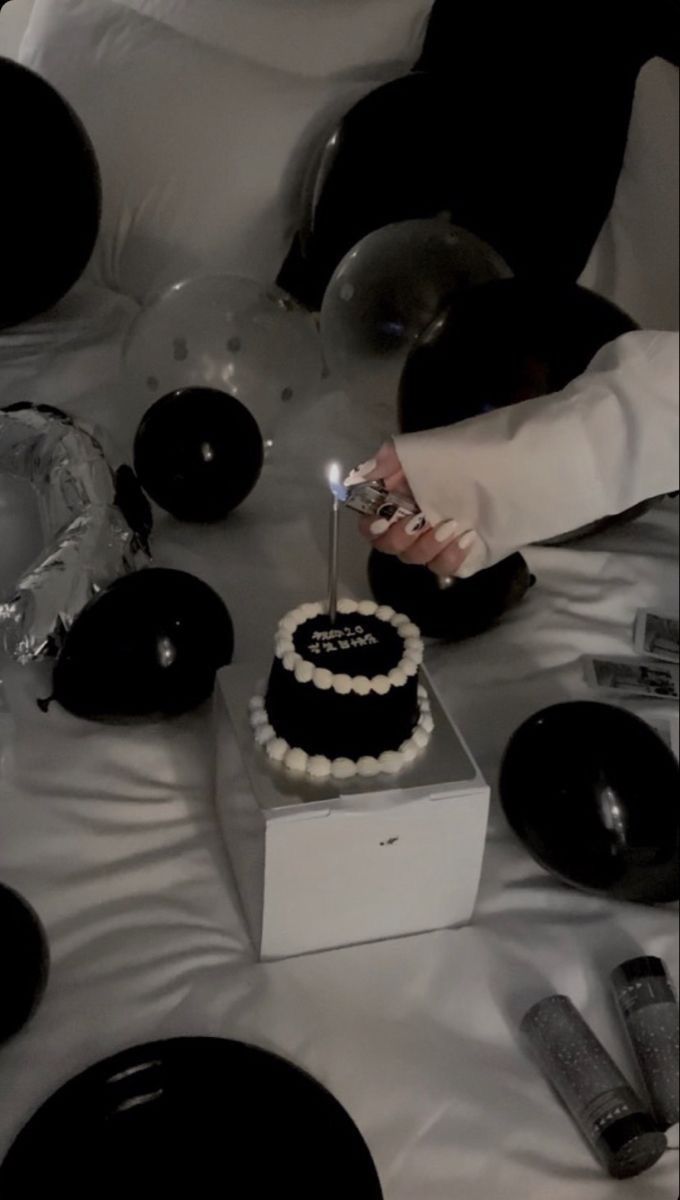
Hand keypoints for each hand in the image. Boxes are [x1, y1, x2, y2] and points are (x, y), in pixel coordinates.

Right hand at [355, 443, 485, 578]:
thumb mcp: (422, 448)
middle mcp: (409, 527)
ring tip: (451, 525)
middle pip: (390, 547)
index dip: (371, 528)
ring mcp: (433, 543)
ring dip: (429, 545)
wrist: (503, 463)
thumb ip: (390, 459)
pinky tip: (467, 537)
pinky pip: (446, 567)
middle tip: (420, 521)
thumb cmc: (458, 454)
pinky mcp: (457, 555)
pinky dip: (452, 556)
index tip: (383, 520)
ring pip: (417, 558)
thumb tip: (362, 474)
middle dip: (401, 537)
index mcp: (396, 504)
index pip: (370, 526)